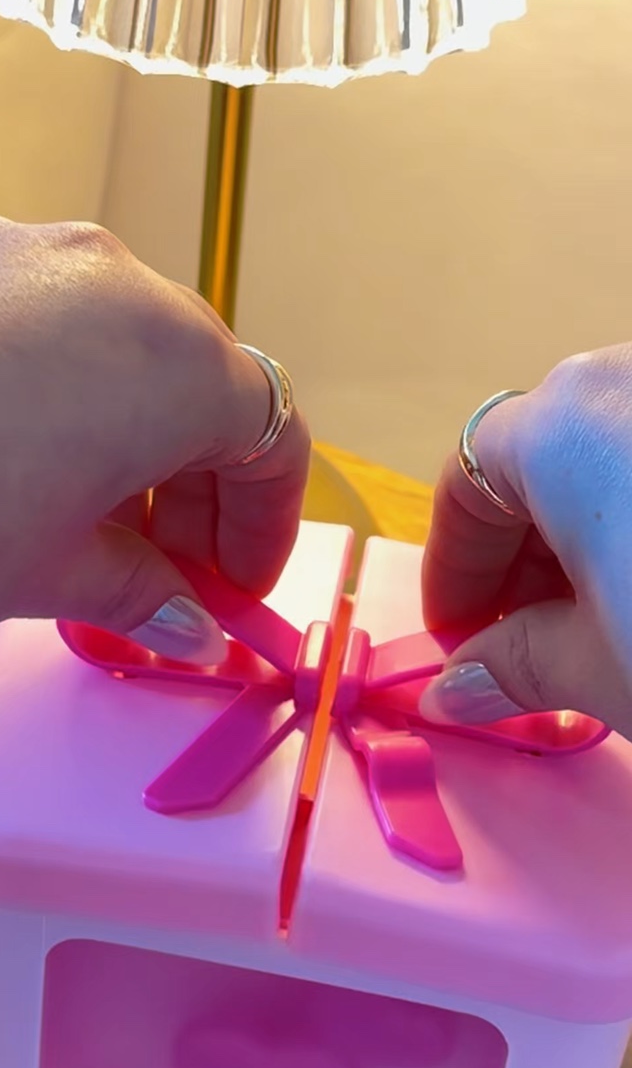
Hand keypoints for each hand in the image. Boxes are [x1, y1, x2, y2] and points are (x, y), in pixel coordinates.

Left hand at [0, 216, 309, 660]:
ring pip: (131, 350)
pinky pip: (57, 324)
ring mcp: (35, 253)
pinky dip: (72, 396)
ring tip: (96, 526)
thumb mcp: (49, 573)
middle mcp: (118, 282)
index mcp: (171, 359)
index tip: (237, 584)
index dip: (268, 522)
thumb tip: (186, 618)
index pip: (273, 434)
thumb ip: (141, 589)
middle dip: (203, 488)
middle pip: (205, 386)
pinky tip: (28, 463)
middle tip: (173, 573)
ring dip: (139, 440)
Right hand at [420, 345, 631, 739]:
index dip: (453, 568)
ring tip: (603, 628)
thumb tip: (455, 690)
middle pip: (538, 464)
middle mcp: (621, 377)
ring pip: (606, 457)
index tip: (460, 634)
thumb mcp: (601, 666)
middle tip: (529, 645)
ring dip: (586, 541)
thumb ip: (515, 666)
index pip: (465, 483)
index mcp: (562, 423)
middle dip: (521, 560)